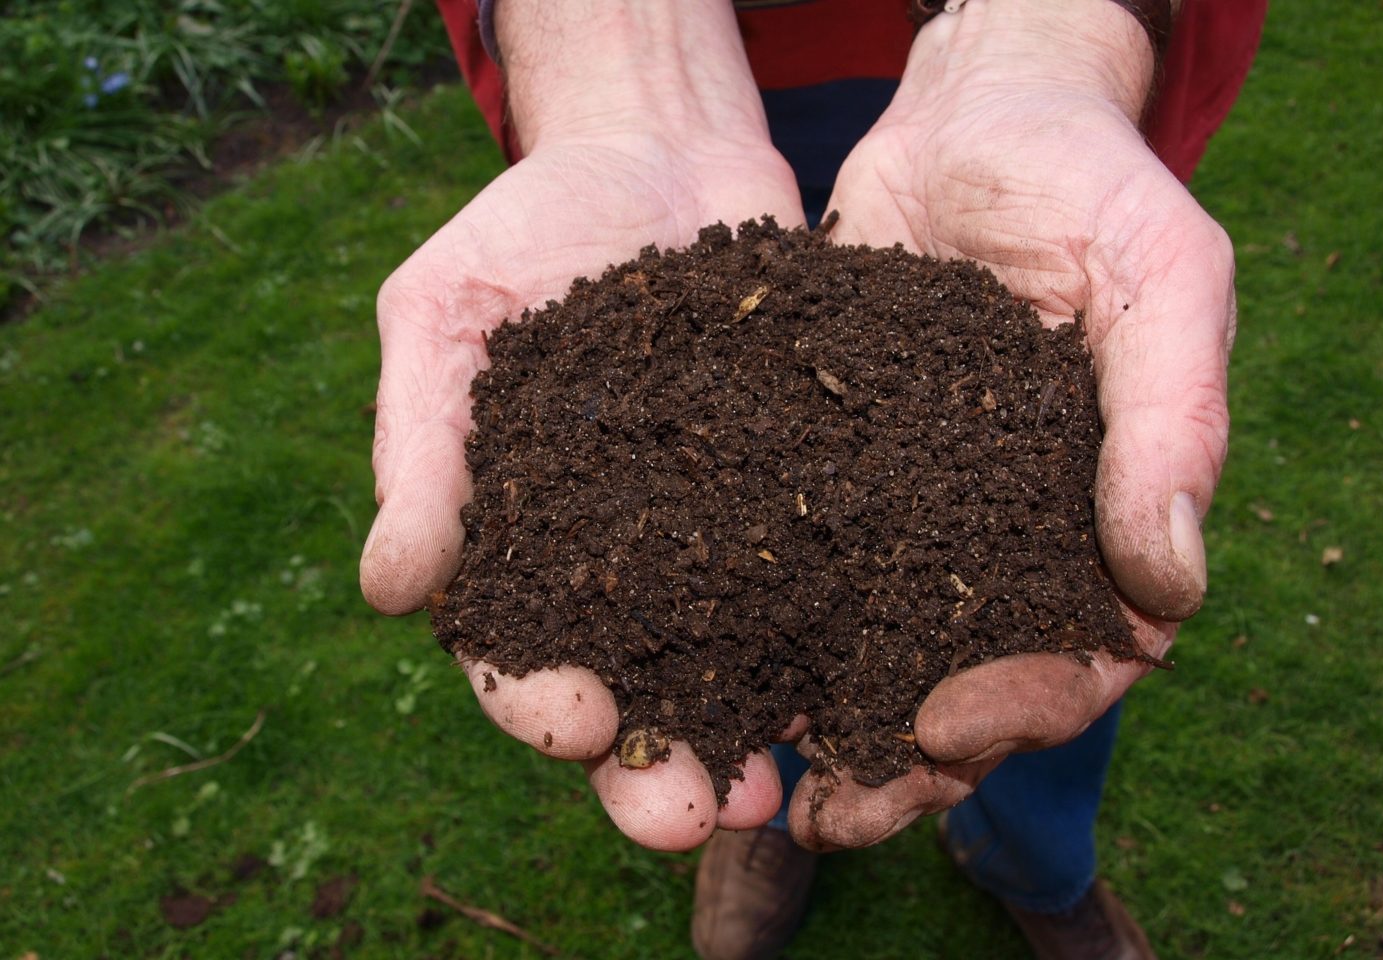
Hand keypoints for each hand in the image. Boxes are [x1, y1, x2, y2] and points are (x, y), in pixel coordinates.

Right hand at [359, 0, 806, 850]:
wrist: (656, 148)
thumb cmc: (526, 229)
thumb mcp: (445, 315)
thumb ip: (422, 448)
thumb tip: (389, 591)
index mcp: (520, 544)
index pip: (516, 652)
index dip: (539, 702)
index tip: (576, 724)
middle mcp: (623, 564)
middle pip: (635, 692)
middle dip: (657, 766)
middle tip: (694, 814)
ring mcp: (719, 536)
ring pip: (736, 665)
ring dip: (756, 735)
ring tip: (786, 788)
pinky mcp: (803, 494)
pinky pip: (824, 579)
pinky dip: (842, 639)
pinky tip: (873, 681)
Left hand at [787, 0, 1233, 850]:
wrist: (971, 116)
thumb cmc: (1089, 183)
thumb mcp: (1159, 277)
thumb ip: (1174, 420)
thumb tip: (1170, 586)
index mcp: (1098, 518)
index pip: (1082, 655)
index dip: (1023, 708)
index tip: (943, 728)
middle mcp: (1002, 535)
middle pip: (964, 684)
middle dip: (904, 760)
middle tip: (830, 815)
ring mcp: (912, 511)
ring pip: (871, 648)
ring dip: (820, 723)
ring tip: (754, 782)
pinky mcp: (827, 472)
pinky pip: (794, 566)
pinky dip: (755, 625)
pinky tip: (700, 667)